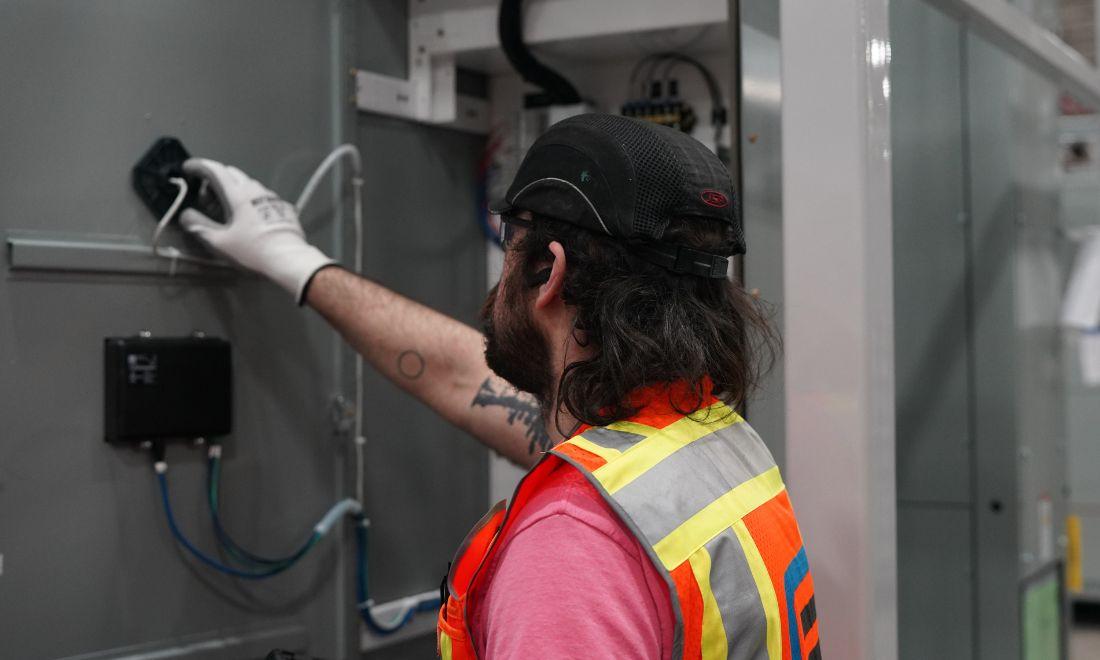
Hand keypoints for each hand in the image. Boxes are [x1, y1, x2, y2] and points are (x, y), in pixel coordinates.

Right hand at [180, 158, 335, 303]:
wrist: (291, 260)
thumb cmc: (253, 251)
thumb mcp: (220, 243)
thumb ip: (199, 226)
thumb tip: (186, 215)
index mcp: (238, 194)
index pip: (215, 170)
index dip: (199, 166)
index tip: (188, 167)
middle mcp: (256, 190)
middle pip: (232, 174)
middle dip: (215, 179)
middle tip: (206, 198)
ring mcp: (272, 197)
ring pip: (248, 184)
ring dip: (233, 189)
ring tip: (226, 209)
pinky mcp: (283, 208)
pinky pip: (261, 196)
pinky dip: (249, 199)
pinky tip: (247, 217)